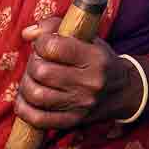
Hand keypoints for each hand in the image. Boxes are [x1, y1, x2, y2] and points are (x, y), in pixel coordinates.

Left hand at [14, 17, 137, 130]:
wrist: (124, 90)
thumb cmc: (98, 59)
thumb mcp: (85, 36)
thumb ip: (54, 27)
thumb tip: (27, 34)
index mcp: (94, 57)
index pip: (53, 47)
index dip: (41, 43)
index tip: (44, 45)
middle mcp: (90, 82)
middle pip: (41, 71)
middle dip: (33, 64)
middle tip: (39, 63)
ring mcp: (82, 105)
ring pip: (36, 95)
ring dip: (26, 85)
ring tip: (33, 79)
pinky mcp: (73, 121)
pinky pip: (39, 120)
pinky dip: (24, 109)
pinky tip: (25, 100)